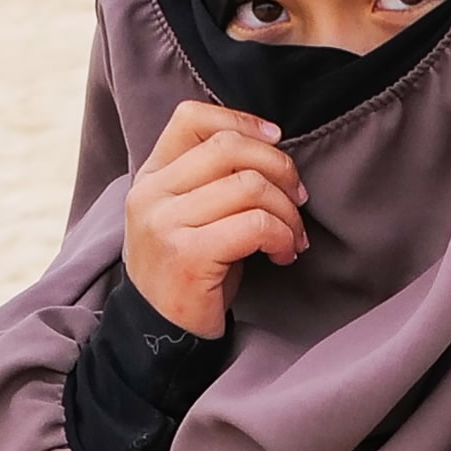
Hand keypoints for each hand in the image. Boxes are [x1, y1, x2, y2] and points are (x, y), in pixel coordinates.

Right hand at [124, 101, 307, 338]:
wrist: (163, 332)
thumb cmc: (192, 268)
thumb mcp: (193, 212)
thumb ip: (216, 176)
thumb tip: (274, 147)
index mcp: (152, 174)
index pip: (191, 118)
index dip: (242, 119)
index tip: (277, 139)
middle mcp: (152, 193)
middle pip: (230, 147)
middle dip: (280, 168)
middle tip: (299, 198)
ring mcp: (165, 223)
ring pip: (250, 186)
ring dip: (287, 211)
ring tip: (293, 236)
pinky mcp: (188, 255)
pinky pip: (255, 225)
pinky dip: (282, 236)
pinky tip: (283, 254)